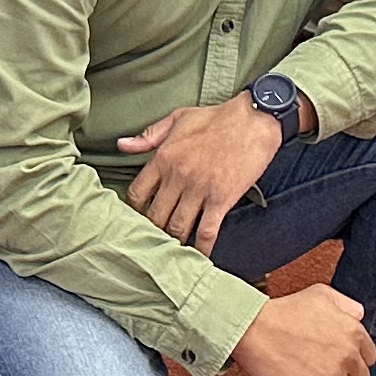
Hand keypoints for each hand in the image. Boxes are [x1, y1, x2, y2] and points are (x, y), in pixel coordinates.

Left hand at [116, 91, 289, 252]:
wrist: (254, 120)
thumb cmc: (216, 118)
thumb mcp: (177, 118)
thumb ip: (148, 135)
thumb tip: (121, 145)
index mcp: (164, 157)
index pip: (137, 193)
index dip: (134, 210)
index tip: (138, 217)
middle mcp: (177, 176)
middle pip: (155, 216)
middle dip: (152, 231)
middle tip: (153, 240)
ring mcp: (199, 190)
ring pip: (177, 228)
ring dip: (173, 242)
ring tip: (172, 251)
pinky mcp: (221, 200)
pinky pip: (207, 231)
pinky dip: (201, 248)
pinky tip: (198, 257)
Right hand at [228, 282, 375, 375]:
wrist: (253, 328)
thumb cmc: (282, 311)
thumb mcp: (320, 294)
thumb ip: (346, 304)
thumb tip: (358, 316)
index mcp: (353, 331)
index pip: (369, 358)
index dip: (353, 361)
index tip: (340, 363)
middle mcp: (348, 355)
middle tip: (325, 375)